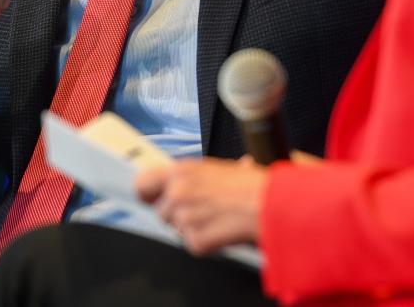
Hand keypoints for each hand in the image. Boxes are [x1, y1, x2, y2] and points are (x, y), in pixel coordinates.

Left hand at [136, 157, 267, 254]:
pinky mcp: (195, 240)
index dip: (148, 194)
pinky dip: (207, 243)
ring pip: (178, 230)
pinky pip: (193, 245)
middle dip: (180, 215)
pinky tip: (223, 231)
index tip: (154, 198)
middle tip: (205, 210)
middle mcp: (178, 192)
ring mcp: (184, 217)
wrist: (271, 204)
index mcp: (181, 170)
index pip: (142, 183)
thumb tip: (186, 179)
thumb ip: (195, 176)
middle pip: (162, 212)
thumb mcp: (219, 168)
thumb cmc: (252, 184)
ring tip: (219, 218)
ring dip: (195, 228)